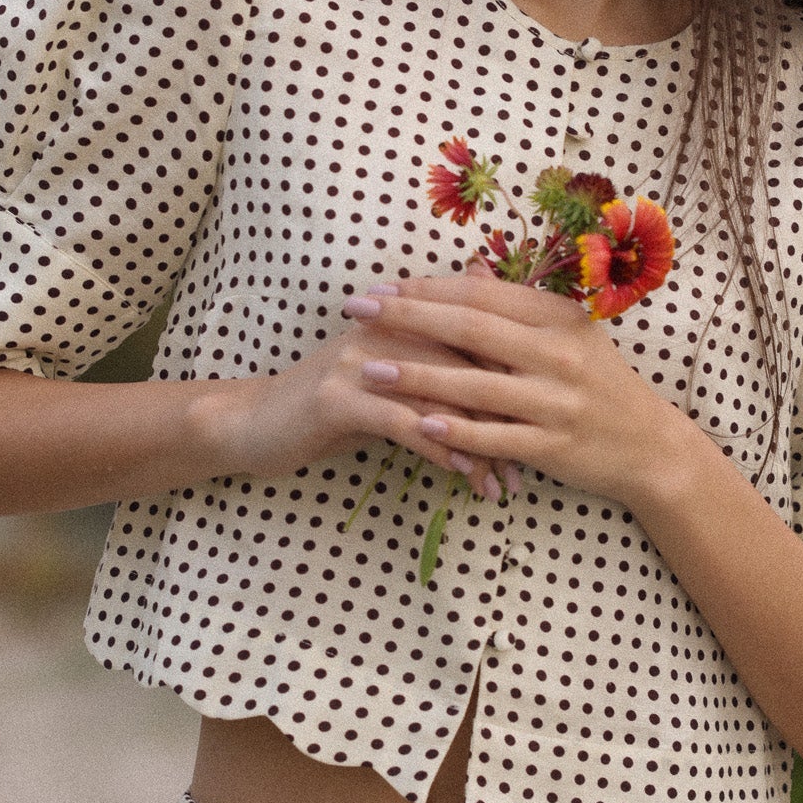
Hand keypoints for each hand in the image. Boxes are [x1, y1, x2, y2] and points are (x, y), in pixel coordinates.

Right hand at [198, 272, 518, 495]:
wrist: (255, 424)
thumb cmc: (334, 410)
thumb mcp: (392, 386)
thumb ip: (442, 376)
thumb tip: (500, 384)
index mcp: (407, 319)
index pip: (479, 341)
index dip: (517, 385)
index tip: (548, 430)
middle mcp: (388, 329)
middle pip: (468, 369)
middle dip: (508, 421)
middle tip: (536, 466)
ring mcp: (362, 360)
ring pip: (441, 399)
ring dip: (479, 446)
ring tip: (506, 483)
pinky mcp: (340, 396)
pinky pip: (404, 422)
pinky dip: (439, 448)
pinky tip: (464, 474)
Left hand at [343, 265, 675, 506]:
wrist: (650, 447)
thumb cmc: (599, 385)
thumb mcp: (568, 335)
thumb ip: (517, 305)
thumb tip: (471, 265)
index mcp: (559, 318)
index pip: (482, 294)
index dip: (427, 288)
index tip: (381, 287)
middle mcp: (559, 354)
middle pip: (471, 327)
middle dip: (408, 316)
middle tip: (357, 310)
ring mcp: (557, 402)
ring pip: (476, 384)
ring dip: (418, 375)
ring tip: (369, 369)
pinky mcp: (554, 446)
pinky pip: (495, 437)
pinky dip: (456, 431)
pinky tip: (416, 424)